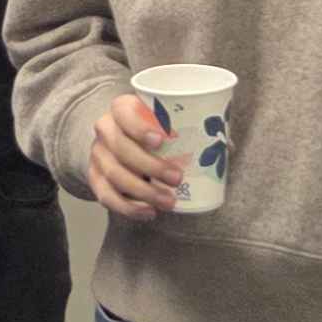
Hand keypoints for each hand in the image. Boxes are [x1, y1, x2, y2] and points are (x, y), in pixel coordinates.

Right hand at [85, 91, 184, 219]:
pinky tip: (149, 213)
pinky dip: (128, 208)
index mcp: (122, 108)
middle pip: (120, 148)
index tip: (161, 140)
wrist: (122, 141)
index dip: (139, 127)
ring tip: (169, 202)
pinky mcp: (95, 178)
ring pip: (114, 174)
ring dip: (143, 192)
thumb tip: (227, 145)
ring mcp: (97, 155)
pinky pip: (106, 196)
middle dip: (149, 166)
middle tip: (177, 179)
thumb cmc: (154, 129)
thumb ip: (192, 128)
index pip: (123, 112)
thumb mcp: (167, 121)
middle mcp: (105, 129)